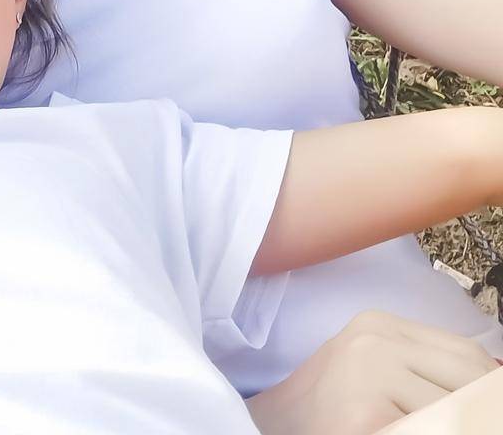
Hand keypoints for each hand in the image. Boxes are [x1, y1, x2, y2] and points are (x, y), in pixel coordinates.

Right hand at [246, 310, 500, 434]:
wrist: (269, 426)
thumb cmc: (330, 410)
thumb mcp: (380, 372)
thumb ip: (426, 370)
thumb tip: (494, 378)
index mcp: (379, 325)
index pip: (467, 355)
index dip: (487, 389)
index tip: (483, 408)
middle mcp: (374, 340)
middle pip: (469, 381)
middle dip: (478, 412)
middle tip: (453, 417)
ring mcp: (368, 374)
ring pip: (455, 412)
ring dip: (452, 421)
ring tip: (416, 420)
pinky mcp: (366, 416)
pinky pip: (429, 426)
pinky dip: (426, 429)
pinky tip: (391, 426)